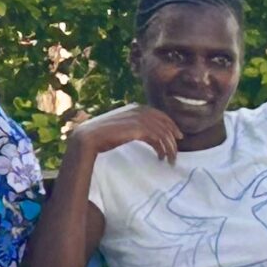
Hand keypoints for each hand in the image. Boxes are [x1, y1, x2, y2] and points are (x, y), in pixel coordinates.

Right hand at [68, 105, 182, 164]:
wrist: (89, 137)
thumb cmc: (100, 135)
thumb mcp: (119, 127)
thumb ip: (130, 126)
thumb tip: (141, 133)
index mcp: (134, 108)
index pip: (158, 114)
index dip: (170, 124)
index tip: (177, 135)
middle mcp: (138, 111)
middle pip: (164, 122)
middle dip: (173, 135)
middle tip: (177, 148)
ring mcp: (139, 119)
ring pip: (163, 132)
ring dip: (169, 147)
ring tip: (170, 159)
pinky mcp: (138, 129)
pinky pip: (157, 139)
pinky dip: (161, 149)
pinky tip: (160, 157)